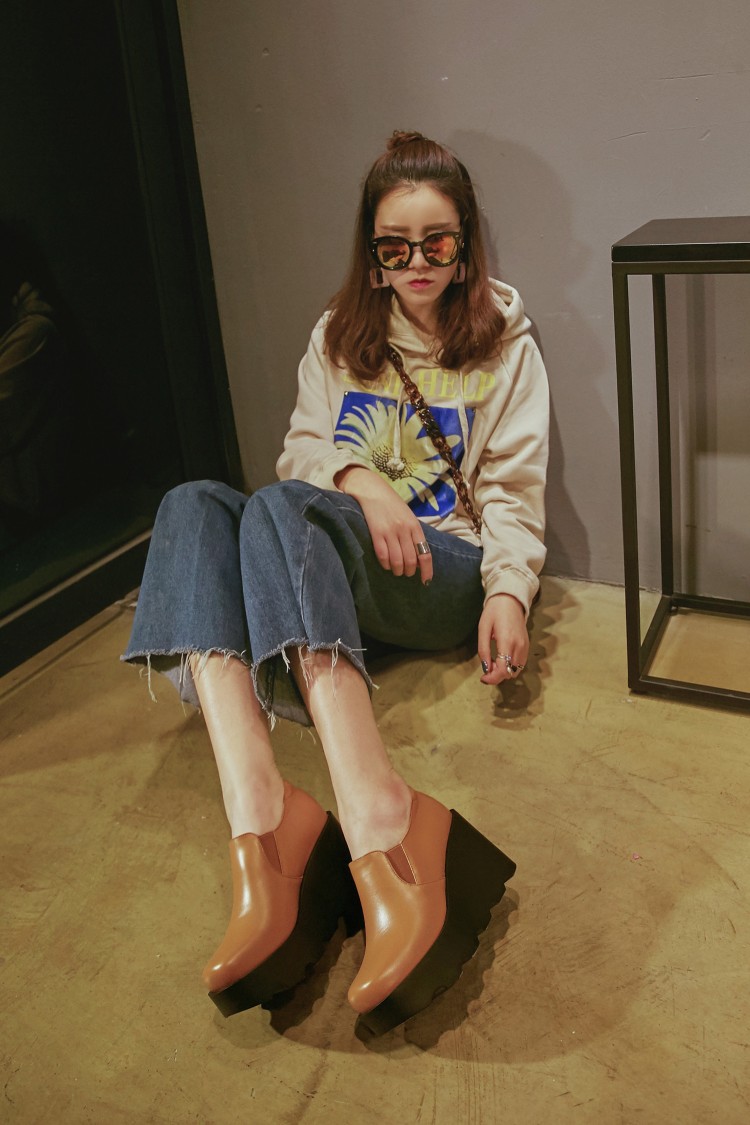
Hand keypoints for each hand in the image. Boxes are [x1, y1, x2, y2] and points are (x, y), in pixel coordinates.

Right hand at [335, 466, 432, 584]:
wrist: (373, 491)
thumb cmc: (392, 505)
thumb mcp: (409, 517)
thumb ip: (414, 534)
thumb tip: (419, 557)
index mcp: (415, 526)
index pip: (425, 554)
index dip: (427, 570)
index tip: (426, 581)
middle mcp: (404, 530)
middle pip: (411, 560)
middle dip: (410, 571)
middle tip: (407, 573)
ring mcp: (390, 532)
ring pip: (397, 561)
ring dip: (397, 570)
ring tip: (396, 571)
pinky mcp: (376, 533)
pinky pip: (383, 556)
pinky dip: (385, 564)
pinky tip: (386, 564)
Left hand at [477, 594, 528, 684]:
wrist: (510, 600)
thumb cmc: (494, 612)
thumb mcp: (483, 629)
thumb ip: (483, 650)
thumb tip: (485, 669)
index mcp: (507, 641)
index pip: (503, 669)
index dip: (492, 678)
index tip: (483, 677)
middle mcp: (519, 646)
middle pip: (510, 673)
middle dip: (496, 675)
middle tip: (486, 666)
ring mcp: (525, 646)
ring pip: (516, 670)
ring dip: (504, 671)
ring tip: (493, 661)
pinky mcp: (527, 645)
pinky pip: (520, 664)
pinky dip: (510, 666)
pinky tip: (502, 658)